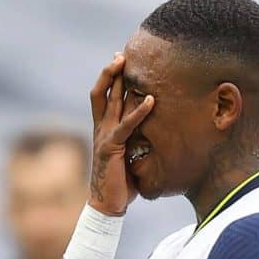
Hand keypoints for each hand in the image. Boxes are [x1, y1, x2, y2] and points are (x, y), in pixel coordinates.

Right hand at [87, 53, 154, 215]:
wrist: (107, 204)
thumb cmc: (122, 181)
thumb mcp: (131, 155)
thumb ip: (138, 140)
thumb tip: (157, 132)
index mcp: (104, 129)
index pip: (103, 97)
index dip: (110, 79)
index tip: (120, 61)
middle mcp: (101, 128)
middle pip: (101, 92)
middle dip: (110, 72)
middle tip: (121, 54)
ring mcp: (104, 136)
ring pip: (108, 101)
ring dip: (117, 81)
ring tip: (126, 64)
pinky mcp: (111, 147)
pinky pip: (126, 125)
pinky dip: (139, 112)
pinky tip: (151, 100)